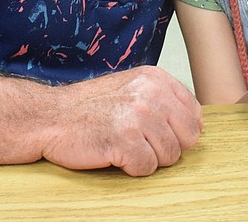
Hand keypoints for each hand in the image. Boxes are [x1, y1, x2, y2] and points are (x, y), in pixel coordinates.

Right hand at [39, 65, 202, 176]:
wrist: (50, 116)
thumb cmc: (89, 106)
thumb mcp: (131, 87)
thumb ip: (162, 99)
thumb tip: (196, 123)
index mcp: (156, 79)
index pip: (194, 115)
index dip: (179, 132)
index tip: (158, 133)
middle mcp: (151, 94)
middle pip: (187, 138)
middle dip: (166, 147)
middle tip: (139, 142)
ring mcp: (139, 116)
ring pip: (169, 156)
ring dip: (147, 158)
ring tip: (123, 144)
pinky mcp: (125, 140)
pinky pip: (147, 168)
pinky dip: (131, 168)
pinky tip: (114, 153)